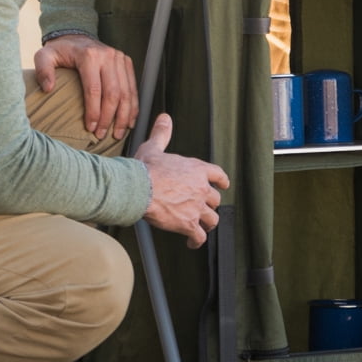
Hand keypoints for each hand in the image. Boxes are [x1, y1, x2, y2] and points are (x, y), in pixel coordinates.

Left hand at [33, 35, 137, 141]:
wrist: (75, 36)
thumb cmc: (59, 51)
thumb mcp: (44, 56)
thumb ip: (43, 70)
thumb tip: (48, 88)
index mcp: (89, 56)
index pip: (94, 89)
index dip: (94, 112)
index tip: (90, 129)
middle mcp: (108, 56)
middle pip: (113, 93)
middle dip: (109, 118)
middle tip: (102, 135)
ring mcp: (120, 58)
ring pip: (127, 92)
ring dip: (124, 115)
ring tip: (118, 133)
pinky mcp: (126, 62)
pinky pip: (133, 87)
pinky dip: (133, 106)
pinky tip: (129, 120)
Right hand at [135, 114, 229, 247]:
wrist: (138, 189)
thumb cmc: (145, 168)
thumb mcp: (155, 147)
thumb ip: (162, 134)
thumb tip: (164, 118)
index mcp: (197, 169)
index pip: (218, 175)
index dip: (221, 181)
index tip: (223, 186)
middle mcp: (201, 188)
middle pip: (215, 200)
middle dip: (211, 206)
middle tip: (204, 210)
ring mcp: (196, 207)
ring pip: (212, 219)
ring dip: (208, 224)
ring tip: (202, 228)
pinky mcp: (188, 224)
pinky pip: (199, 236)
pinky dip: (197, 241)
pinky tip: (192, 243)